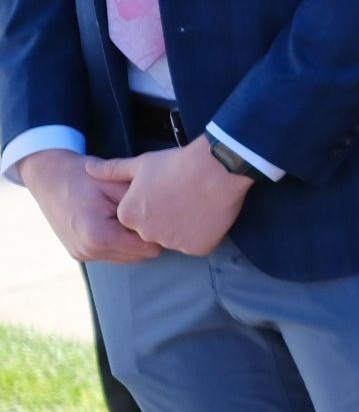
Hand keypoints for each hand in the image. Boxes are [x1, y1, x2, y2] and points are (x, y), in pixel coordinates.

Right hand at [19, 150, 156, 262]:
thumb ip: (143, 204)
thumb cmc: (84, 176)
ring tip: (128, 216)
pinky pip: (113, 254)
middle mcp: (89, 250)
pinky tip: (116, 222)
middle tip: (146, 213)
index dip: (158, 231)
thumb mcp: (117, 184)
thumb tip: (170, 218)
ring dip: (133, 241)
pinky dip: (120, 242)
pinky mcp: (79, 253)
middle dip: (146, 237)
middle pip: (140, 256)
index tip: (160, 214)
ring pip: (128, 257)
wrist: (48, 175)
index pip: (149, 248)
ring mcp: (82, 254)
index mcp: (99, 236)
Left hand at [109, 139, 249, 255]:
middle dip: (167, 220)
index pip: (137, 219)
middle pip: (155, 232)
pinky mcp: (197, 247)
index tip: (166, 192)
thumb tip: (88, 169)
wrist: (217, 168)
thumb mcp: (140, 164)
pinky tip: (208, 216)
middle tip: (183, 199)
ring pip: (176, 240)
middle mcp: (147, 233)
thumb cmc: (177, 164)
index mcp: (129, 215)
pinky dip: (203, 235)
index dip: (152, 206)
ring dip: (185, 229)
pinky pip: (197, 245)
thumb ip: (112, 170)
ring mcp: (173, 242)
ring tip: (196, 205)